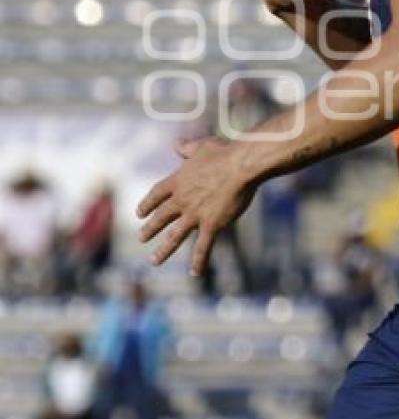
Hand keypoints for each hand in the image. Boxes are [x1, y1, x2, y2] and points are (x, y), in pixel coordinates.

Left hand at [136, 137, 255, 276]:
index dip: (147, 204)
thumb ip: (187, 148)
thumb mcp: (201, 146)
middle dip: (150, 229)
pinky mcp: (211, 225)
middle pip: (161, 217)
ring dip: (164, 250)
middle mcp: (182, 200)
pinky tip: (195, 273)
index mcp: (178, 181)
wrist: (240, 166)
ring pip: (175, 236)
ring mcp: (194, 214)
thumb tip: (176, 145)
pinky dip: (198, 261)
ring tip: (154, 260)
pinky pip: (203, 247)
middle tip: (141, 238)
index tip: (139, 213)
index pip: (156, 194)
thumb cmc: (224, 153)